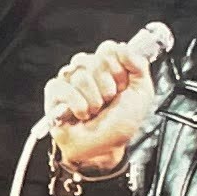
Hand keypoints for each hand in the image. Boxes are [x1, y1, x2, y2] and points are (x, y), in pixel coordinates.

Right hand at [43, 35, 159, 176]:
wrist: (104, 148)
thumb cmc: (120, 124)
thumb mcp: (142, 94)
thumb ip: (139, 65)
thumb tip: (123, 47)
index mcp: (107, 66)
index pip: (108, 48)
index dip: (118, 69)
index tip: (122, 86)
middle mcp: (87, 69)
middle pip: (94, 60)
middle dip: (107, 87)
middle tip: (108, 102)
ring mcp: (69, 79)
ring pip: (80, 75)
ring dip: (93, 100)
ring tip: (95, 111)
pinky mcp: (54, 93)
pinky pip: (62, 87)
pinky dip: (77, 105)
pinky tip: (81, 114)